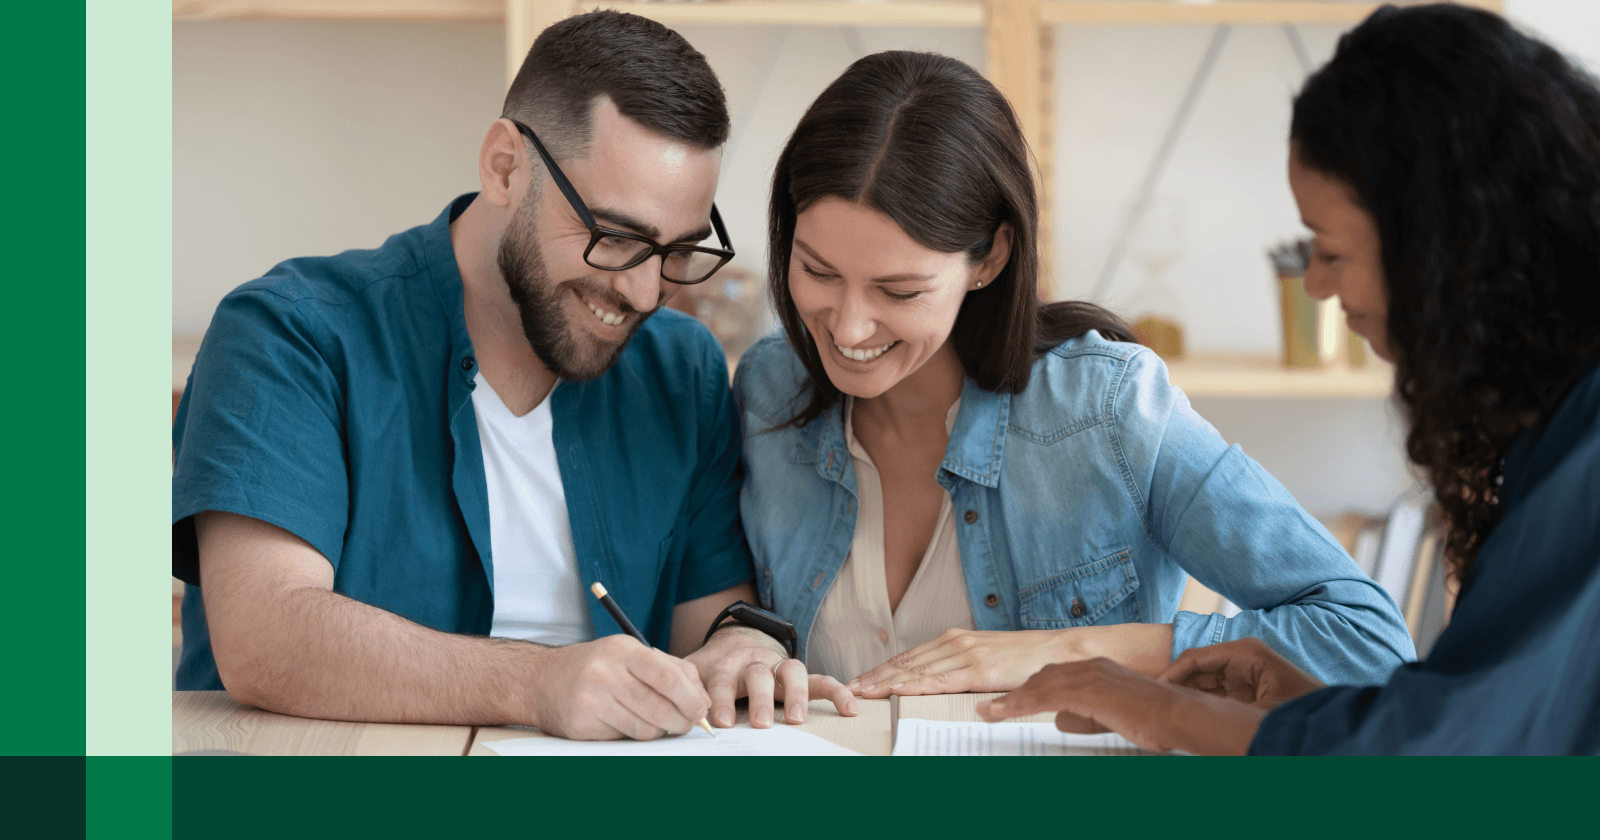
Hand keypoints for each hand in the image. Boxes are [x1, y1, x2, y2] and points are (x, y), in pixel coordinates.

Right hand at [530, 634, 709, 740]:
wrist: (544, 680)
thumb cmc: (598, 667)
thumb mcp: (631, 655)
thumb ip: (671, 670)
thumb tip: (704, 700)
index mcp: (622, 650)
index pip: (666, 676)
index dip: (690, 698)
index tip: (700, 711)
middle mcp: (605, 672)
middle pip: (658, 707)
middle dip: (681, 722)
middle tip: (686, 724)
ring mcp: (591, 699)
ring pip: (644, 729)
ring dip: (658, 731)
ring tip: (656, 722)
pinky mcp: (581, 724)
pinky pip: (623, 738)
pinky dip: (633, 735)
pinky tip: (625, 723)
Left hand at [686, 625, 856, 727]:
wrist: (735, 640)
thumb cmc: (712, 667)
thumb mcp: (692, 672)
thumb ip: (684, 687)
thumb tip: (672, 708)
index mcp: (724, 665)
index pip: (722, 681)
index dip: (722, 700)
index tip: (721, 721)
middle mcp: (752, 662)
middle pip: (758, 675)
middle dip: (760, 700)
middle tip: (761, 723)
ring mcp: (777, 666)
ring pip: (791, 672)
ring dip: (796, 695)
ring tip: (797, 719)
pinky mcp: (797, 674)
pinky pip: (821, 679)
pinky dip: (836, 692)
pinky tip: (850, 707)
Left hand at [847, 624, 1174, 697]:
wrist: (1062, 650)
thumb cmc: (1027, 659)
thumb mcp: (988, 660)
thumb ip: (962, 669)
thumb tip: (941, 683)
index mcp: (955, 641)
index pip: (910, 657)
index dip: (883, 669)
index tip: (861, 680)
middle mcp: (956, 643)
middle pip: (907, 662)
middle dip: (875, 676)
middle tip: (849, 688)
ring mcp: (967, 654)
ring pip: (918, 669)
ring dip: (886, 681)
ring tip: (863, 691)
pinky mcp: (981, 668)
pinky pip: (942, 678)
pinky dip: (916, 682)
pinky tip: (898, 688)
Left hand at [976, 657, 1266, 755]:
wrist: (1180, 715)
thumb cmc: (1156, 718)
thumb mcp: (1113, 715)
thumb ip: (1086, 715)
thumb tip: (1060, 719)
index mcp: (1098, 669)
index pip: (1054, 676)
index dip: (1029, 688)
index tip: (1008, 699)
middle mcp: (1090, 667)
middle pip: (1042, 677)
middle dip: (1015, 691)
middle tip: (992, 707)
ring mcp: (1089, 676)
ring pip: (1039, 686)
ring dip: (1011, 700)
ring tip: (990, 712)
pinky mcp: (1088, 690)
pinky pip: (1045, 697)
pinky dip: (1020, 704)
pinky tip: (1004, 712)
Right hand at [1158, 637, 1325, 709]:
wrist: (1334, 724)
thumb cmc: (1304, 715)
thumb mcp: (1260, 714)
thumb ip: (1222, 712)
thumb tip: (1190, 717)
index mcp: (1246, 654)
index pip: (1195, 658)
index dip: (1171, 675)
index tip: (1153, 693)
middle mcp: (1243, 658)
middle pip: (1197, 669)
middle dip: (1176, 685)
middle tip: (1154, 704)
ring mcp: (1245, 673)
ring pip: (1203, 681)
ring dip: (1187, 695)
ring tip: (1165, 710)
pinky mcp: (1247, 688)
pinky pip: (1215, 692)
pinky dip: (1201, 702)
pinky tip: (1187, 715)